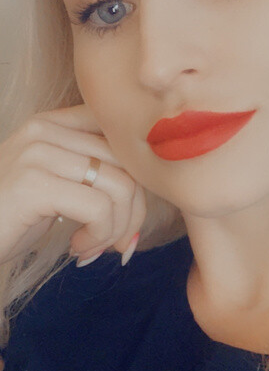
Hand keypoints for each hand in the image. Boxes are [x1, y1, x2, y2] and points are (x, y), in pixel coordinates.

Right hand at [0, 104, 146, 265]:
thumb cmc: (12, 219)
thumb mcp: (57, 184)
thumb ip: (95, 171)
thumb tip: (151, 188)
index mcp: (52, 122)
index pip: (119, 134)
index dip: (138, 178)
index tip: (127, 216)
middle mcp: (44, 128)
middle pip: (128, 162)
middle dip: (134, 211)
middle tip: (116, 243)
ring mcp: (36, 153)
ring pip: (120, 186)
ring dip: (116, 229)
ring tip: (92, 246)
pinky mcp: (33, 183)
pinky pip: (99, 208)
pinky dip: (99, 235)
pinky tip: (77, 248)